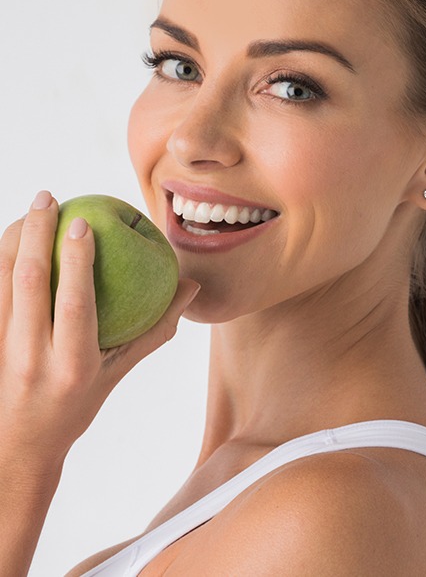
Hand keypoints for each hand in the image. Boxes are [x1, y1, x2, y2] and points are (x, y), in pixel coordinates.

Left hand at [0, 190, 199, 467]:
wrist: (18, 444)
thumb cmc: (75, 406)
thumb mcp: (117, 373)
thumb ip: (153, 330)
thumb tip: (189, 288)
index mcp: (73, 366)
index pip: (74, 304)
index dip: (77, 260)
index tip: (81, 222)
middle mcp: (32, 358)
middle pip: (29, 282)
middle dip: (35, 233)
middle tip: (47, 199)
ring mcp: (0, 351)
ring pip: (0, 284)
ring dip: (10, 242)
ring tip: (28, 211)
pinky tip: (7, 242)